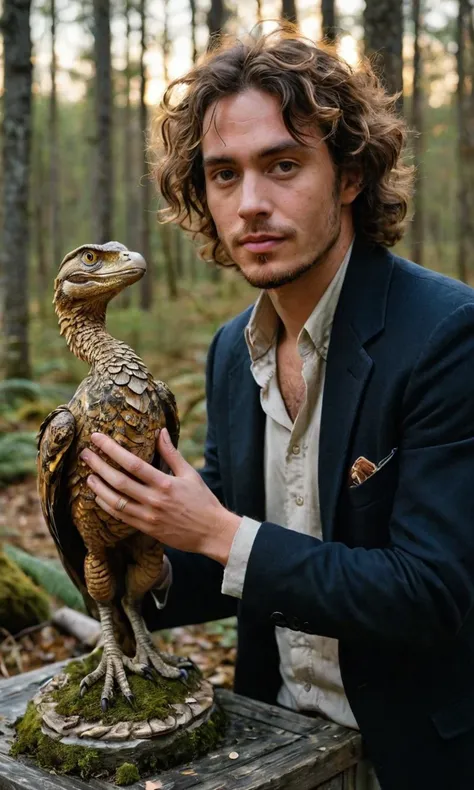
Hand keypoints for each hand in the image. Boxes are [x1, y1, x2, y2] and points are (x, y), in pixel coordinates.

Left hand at [80, 429, 240, 564]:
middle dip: (98, 465)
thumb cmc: (203, 500)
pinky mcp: (146, 529)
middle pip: (118, 481)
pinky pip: (121, 517)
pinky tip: (99, 497)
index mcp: (165, 483)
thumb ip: (171, 453)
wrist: (212, 532)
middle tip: (85, 454)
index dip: (112, 449)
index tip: (97, 438)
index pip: (132, 463)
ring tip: (88, 476)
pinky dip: (107, 506)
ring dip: (99, 487)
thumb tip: (160, 431)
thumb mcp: (190, 474)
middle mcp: (154, 500)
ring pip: (115, 501)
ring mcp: (148, 516)